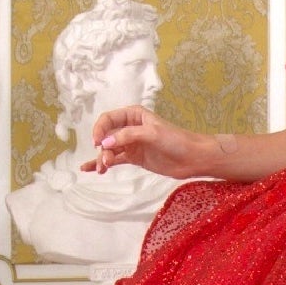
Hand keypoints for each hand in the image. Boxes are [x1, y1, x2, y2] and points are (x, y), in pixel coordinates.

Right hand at [81, 106, 211, 179]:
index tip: (97, 142)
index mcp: (133, 115)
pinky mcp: (135, 157)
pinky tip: (92, 169)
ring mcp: (131, 143)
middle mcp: (129, 127)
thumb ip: (127, 136)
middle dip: (102, 148)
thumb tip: (105, 144)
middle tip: (105, 161)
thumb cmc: (175, 140)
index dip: (100, 129)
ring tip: (102, 169)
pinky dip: (104, 163)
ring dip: (103, 158)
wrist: (192, 158)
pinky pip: (115, 159)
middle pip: (107, 136)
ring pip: (110, 149)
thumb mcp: (151, 133)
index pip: (108, 119)